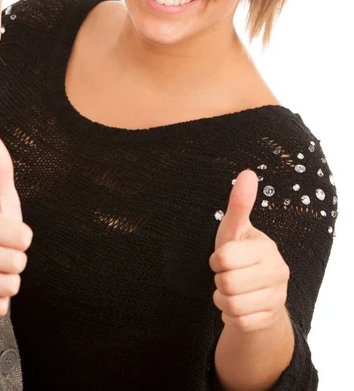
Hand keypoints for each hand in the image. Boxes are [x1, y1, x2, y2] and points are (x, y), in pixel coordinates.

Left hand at [210, 170, 289, 331]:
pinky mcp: (270, 319)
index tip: (221, 257)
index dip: (215, 259)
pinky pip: (237, 322)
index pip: (223, 258)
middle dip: (218, 281)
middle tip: (225, 275)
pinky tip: (237, 305)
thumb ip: (239, 204)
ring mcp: (277, 297)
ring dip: (221, 299)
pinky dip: (228, 315)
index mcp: (267, 248)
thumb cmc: (239, 255)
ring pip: (230, 305)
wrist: (256, 293)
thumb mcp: (234, 230)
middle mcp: (278, 272)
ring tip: (229, 290)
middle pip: (226, 284)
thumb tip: (247, 172)